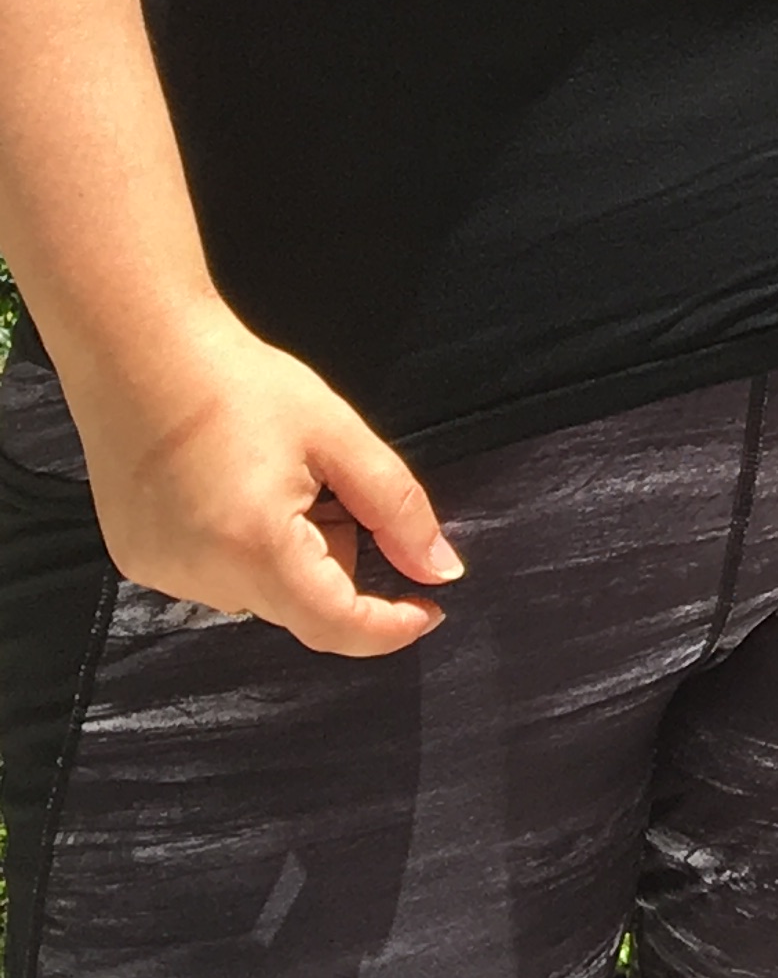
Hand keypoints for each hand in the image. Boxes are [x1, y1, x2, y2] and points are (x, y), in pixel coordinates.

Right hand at [61, 314, 463, 657]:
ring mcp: (162, 575)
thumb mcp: (338, 435)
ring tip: (272, 476)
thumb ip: (397, 508)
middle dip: (335, 561)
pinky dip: (240, 550)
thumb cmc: (243, 384)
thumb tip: (440, 570)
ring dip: (286, 557)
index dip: (389, 628)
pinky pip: (214, 577)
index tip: (430, 607)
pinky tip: (228, 487)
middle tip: (328, 486)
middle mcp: (202, 579)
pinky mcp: (137, 561)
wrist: (139, 349)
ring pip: (258, 593)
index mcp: (256, 550)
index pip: (335, 626)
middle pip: (299, 606)